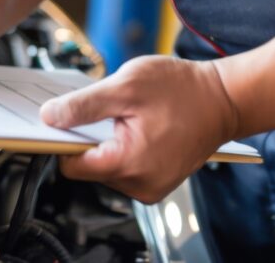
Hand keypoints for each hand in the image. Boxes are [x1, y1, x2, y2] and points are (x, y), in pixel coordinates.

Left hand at [40, 55, 239, 203]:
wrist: (225, 99)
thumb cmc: (182, 90)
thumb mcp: (125, 87)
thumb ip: (82, 106)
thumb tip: (49, 117)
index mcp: (128, 164)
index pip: (71, 165)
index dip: (62, 140)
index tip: (63, 119)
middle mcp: (139, 185)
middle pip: (87, 167)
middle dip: (89, 137)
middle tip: (107, 110)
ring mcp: (151, 187)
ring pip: (105, 168)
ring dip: (108, 141)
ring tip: (129, 117)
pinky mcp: (158, 182)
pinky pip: (125, 168)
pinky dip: (123, 147)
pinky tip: (137, 127)